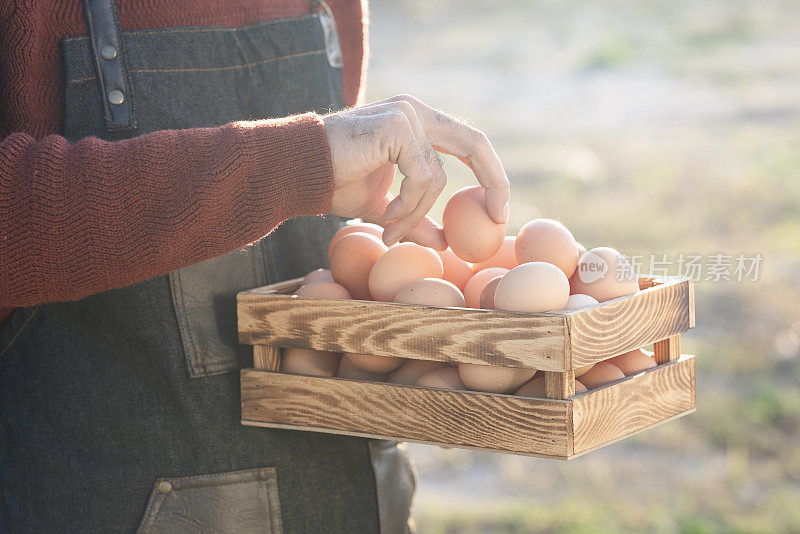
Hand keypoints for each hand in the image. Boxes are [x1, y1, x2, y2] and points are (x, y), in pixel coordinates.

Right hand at [324, 95, 509, 248]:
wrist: (298, 172)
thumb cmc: (335, 182)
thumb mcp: (386, 207)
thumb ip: (416, 218)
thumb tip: (444, 243)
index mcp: (417, 122)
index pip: (468, 143)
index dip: (490, 176)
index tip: (499, 213)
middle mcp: (415, 111)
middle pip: (474, 143)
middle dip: (495, 182)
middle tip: (501, 219)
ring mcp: (406, 114)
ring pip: (436, 179)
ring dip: (416, 215)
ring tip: (390, 230)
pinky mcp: (397, 126)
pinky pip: (421, 179)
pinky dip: (406, 206)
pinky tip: (384, 214)